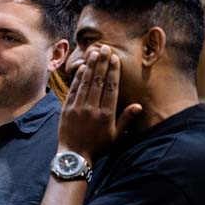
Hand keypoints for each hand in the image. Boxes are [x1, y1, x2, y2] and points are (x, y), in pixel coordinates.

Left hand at [58, 45, 141, 162]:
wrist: (75, 155)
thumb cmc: (98, 146)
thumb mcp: (116, 136)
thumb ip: (127, 119)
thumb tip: (139, 105)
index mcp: (106, 114)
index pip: (111, 87)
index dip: (113, 71)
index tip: (115, 58)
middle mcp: (92, 108)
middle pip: (98, 80)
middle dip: (102, 63)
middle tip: (105, 48)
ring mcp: (77, 108)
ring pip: (85, 83)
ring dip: (90, 66)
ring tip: (94, 53)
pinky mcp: (66, 109)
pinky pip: (73, 90)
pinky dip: (77, 78)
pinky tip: (81, 68)